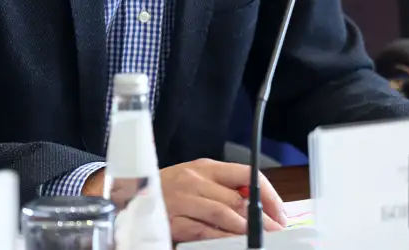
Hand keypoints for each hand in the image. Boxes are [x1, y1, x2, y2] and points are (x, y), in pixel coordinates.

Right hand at [159, 159, 285, 243]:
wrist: (128, 194)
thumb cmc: (168, 189)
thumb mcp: (195, 179)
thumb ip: (222, 188)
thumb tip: (256, 206)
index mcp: (206, 167)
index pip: (246, 173)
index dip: (268, 194)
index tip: (280, 212)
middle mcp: (195, 180)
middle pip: (236, 198)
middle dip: (261, 218)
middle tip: (276, 231)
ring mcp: (183, 200)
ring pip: (222, 214)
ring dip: (245, 229)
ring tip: (260, 239)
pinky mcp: (172, 221)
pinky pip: (202, 231)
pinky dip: (220, 238)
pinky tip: (232, 243)